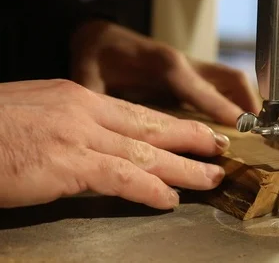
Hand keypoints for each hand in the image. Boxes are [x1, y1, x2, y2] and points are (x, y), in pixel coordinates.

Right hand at [0, 79, 228, 208]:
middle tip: (219, 148)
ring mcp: (77, 136)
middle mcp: (84, 112)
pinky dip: (150, 189)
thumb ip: (74, 125)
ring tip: (210, 178)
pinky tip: (170, 198)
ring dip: (184, 168)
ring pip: (146, 153)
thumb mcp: (39, 114)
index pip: (137, 113)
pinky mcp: (66, 164)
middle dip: (190, 139)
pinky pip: (121, 177)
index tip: (195, 133)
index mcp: (78, 98)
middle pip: (151, 127)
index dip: (171, 126)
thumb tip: (101, 141)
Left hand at [70, 20, 260, 126]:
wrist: (101, 36)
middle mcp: (184, 64)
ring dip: (248, 102)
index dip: (222, 109)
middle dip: (248, 106)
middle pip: (230, 80)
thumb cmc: (98, 57)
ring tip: (256, 133)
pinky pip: (224, 82)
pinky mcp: (193, 71)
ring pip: (232, 80)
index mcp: (164, 66)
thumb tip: (103, 134)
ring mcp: (191, 66)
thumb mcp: (89, 79)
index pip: (201, 89)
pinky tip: (239, 121)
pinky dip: (238, 99)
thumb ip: (98, 104)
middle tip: (259, 136)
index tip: (239, 130)